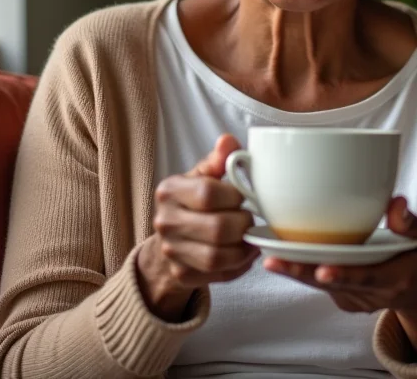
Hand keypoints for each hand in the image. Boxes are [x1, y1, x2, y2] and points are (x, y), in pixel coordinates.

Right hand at [136, 134, 259, 321]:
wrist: (172, 238)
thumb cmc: (194, 201)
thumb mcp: (203, 175)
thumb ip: (218, 159)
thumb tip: (228, 141)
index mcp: (169, 191)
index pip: (208, 193)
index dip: (234, 196)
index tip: (242, 196)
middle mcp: (165, 222)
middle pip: (217, 229)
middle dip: (244, 224)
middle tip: (250, 219)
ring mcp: (171, 252)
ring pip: (219, 257)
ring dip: (244, 249)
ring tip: (251, 238)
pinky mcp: (182, 275)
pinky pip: (219, 275)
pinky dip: (239, 266)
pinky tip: (244, 254)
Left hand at [264, 197, 416, 361]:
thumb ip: (412, 223)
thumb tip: (394, 203)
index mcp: (395, 279)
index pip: (366, 278)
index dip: (343, 274)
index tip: (323, 270)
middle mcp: (371, 295)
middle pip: (332, 285)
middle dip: (301, 273)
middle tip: (273, 262)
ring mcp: (355, 301)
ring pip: (321, 287)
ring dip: (295, 272)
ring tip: (269, 256)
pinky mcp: (344, 299)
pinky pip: (320, 286)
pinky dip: (303, 272)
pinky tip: (283, 256)